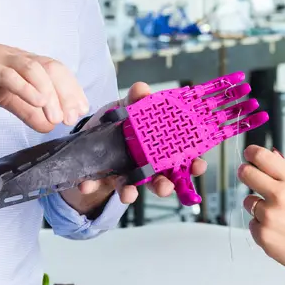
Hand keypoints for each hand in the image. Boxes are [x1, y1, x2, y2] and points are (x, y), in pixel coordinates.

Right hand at [0, 31, 87, 133]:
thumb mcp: (2, 94)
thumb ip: (25, 109)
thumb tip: (48, 125)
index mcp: (24, 64)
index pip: (57, 73)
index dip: (72, 90)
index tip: (81, 111)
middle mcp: (17, 58)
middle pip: (52, 69)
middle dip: (67, 93)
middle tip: (73, 117)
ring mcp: (1, 59)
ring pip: (34, 70)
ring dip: (49, 93)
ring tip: (57, 115)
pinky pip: (7, 73)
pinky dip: (25, 86)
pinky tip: (36, 99)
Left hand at [61, 83, 207, 214]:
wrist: (90, 135)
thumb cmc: (118, 122)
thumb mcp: (127, 107)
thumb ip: (135, 99)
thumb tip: (142, 89)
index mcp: (159, 150)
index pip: (183, 160)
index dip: (194, 163)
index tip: (199, 165)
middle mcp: (145, 167)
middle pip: (161, 180)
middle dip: (164, 186)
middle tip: (166, 187)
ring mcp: (124, 175)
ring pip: (133, 188)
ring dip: (131, 193)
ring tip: (129, 195)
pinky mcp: (100, 177)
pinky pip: (97, 185)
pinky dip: (90, 186)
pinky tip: (85, 185)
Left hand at [238, 145, 284, 280]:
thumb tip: (271, 154)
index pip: (263, 157)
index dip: (252, 153)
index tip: (249, 154)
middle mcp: (280, 195)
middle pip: (247, 174)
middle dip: (245, 172)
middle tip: (247, 174)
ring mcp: (269, 216)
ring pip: (248, 201)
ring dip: (256, 205)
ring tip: (276, 215)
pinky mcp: (262, 234)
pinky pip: (252, 223)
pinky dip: (261, 226)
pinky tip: (278, 230)